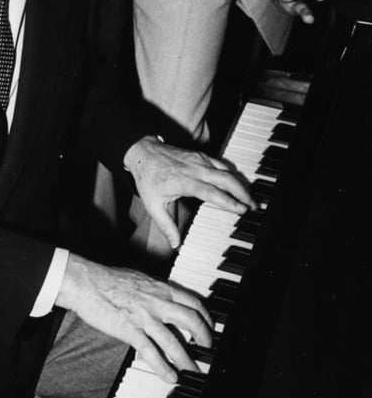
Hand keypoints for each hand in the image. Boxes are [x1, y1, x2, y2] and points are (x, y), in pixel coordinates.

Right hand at [57, 253, 212, 381]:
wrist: (86, 281)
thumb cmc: (108, 279)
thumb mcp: (139, 278)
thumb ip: (154, 291)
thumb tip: (164, 300)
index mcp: (160, 287)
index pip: (192, 301)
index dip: (206, 316)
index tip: (209, 326)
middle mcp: (157, 301)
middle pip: (191, 320)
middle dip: (204, 337)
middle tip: (207, 349)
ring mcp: (144, 317)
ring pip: (174, 341)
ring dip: (187, 360)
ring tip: (194, 372)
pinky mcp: (130, 330)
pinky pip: (152, 353)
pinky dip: (163, 367)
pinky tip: (170, 377)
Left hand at [124, 136, 256, 248]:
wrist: (142, 152)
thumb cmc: (148, 178)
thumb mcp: (152, 205)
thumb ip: (166, 226)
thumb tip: (175, 245)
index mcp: (185, 182)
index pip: (212, 192)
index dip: (229, 201)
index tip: (242, 210)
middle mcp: (195, 169)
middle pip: (226, 179)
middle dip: (243, 192)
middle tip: (254, 206)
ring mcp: (199, 160)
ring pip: (226, 170)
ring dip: (240, 183)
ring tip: (250, 197)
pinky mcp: (200, 155)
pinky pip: (220, 164)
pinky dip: (231, 174)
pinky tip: (237, 184)